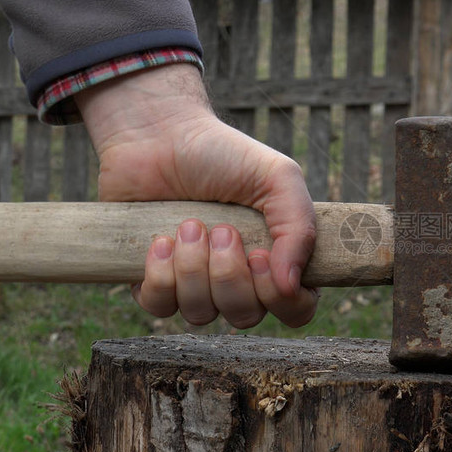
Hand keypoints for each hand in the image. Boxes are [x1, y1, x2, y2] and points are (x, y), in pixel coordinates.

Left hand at [75, 64, 317, 327]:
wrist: (160, 134)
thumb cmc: (224, 154)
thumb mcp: (278, 178)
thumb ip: (298, 228)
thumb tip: (291, 284)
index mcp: (278, 260)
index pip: (296, 310)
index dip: (280, 298)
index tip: (259, 254)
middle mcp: (239, 280)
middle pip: (245, 316)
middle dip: (229, 275)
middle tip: (221, 229)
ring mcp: (195, 284)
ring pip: (201, 314)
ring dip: (193, 269)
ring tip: (189, 224)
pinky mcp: (153, 281)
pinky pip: (159, 306)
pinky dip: (160, 275)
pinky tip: (161, 240)